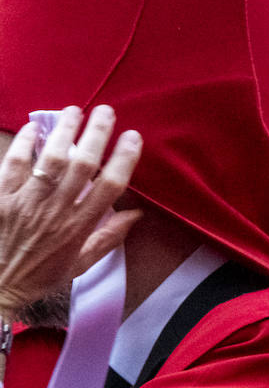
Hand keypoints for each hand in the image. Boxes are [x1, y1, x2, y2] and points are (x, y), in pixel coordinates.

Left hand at [0, 106, 141, 314]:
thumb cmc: (41, 277)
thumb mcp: (81, 264)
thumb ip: (108, 237)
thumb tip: (135, 214)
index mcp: (79, 227)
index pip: (109, 187)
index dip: (123, 159)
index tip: (132, 137)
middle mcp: (56, 211)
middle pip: (82, 165)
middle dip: (96, 134)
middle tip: (106, 111)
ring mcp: (26, 202)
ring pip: (50, 160)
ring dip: (64, 132)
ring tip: (74, 111)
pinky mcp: (1, 199)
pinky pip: (13, 164)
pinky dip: (24, 144)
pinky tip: (33, 129)